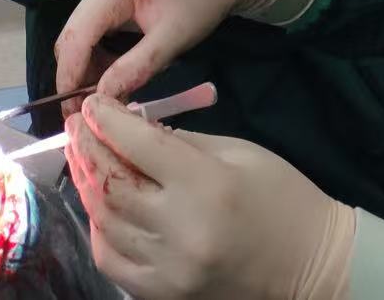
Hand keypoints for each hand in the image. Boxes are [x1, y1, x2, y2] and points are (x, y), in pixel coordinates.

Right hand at [54, 0, 281, 101]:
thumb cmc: (203, 0)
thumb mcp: (172, 39)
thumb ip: (135, 67)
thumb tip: (101, 100)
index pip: (75, 37)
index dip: (69, 77)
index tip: (71, 113)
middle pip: (73, 36)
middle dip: (77, 75)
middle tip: (88, 112)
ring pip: (82, 36)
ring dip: (89, 67)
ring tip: (107, 96)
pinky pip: (96, 30)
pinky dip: (101, 55)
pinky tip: (117, 73)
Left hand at [67, 96, 354, 299]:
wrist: (307, 261)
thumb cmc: (281, 196)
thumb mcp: (240, 152)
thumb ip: (184, 143)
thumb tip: (137, 130)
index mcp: (207, 185)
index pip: (140, 147)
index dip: (109, 122)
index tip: (92, 103)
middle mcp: (180, 230)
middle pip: (114, 185)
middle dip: (89, 149)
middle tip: (77, 125)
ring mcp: (168, 269)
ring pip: (106, 223)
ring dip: (87, 187)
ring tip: (82, 159)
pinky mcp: (162, 293)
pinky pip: (113, 260)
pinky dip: (100, 230)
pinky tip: (99, 207)